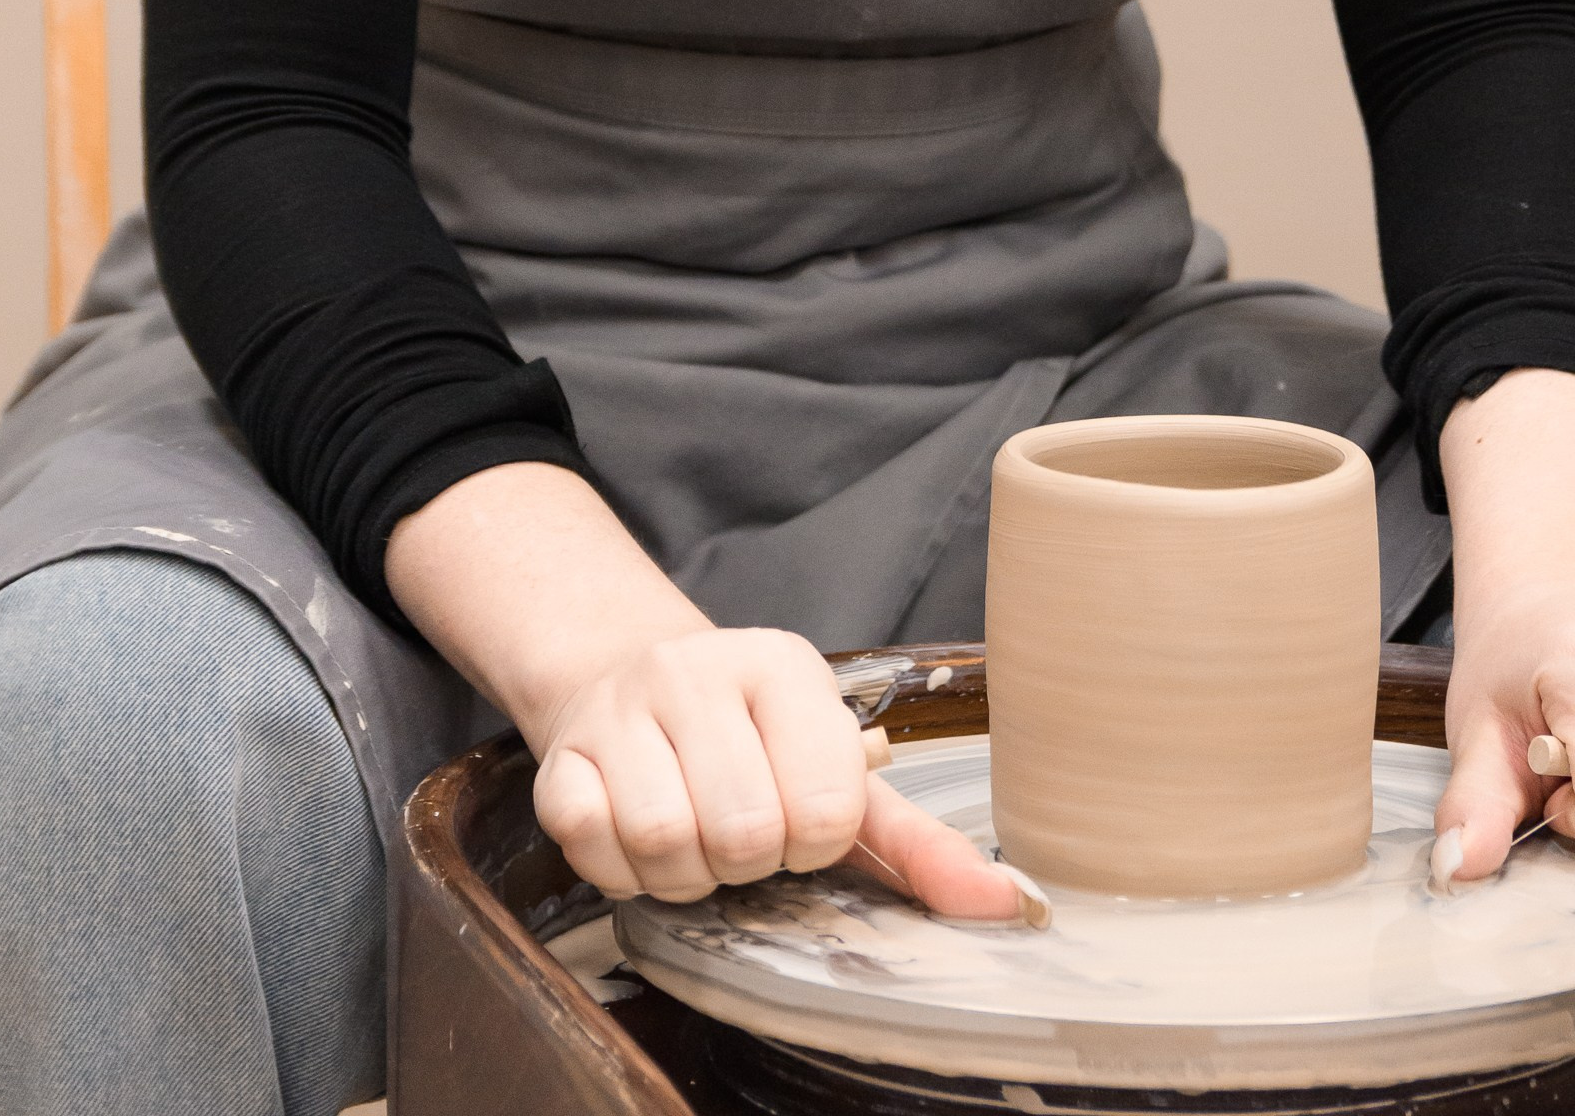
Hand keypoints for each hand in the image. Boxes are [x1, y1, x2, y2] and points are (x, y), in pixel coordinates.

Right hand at [532, 619, 1023, 913]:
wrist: (630, 683)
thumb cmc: (751, 743)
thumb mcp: (836, 775)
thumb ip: (920, 846)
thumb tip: (1014, 908)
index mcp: (784, 667)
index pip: (826, 805)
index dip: (813, 839)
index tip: (799, 819)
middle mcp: (700, 671)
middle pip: (744, 829)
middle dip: (748, 860)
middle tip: (741, 833)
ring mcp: (623, 709)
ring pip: (665, 841)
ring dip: (685, 872)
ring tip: (693, 837)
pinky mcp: (561, 757)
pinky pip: (593, 844)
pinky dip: (620, 869)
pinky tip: (637, 837)